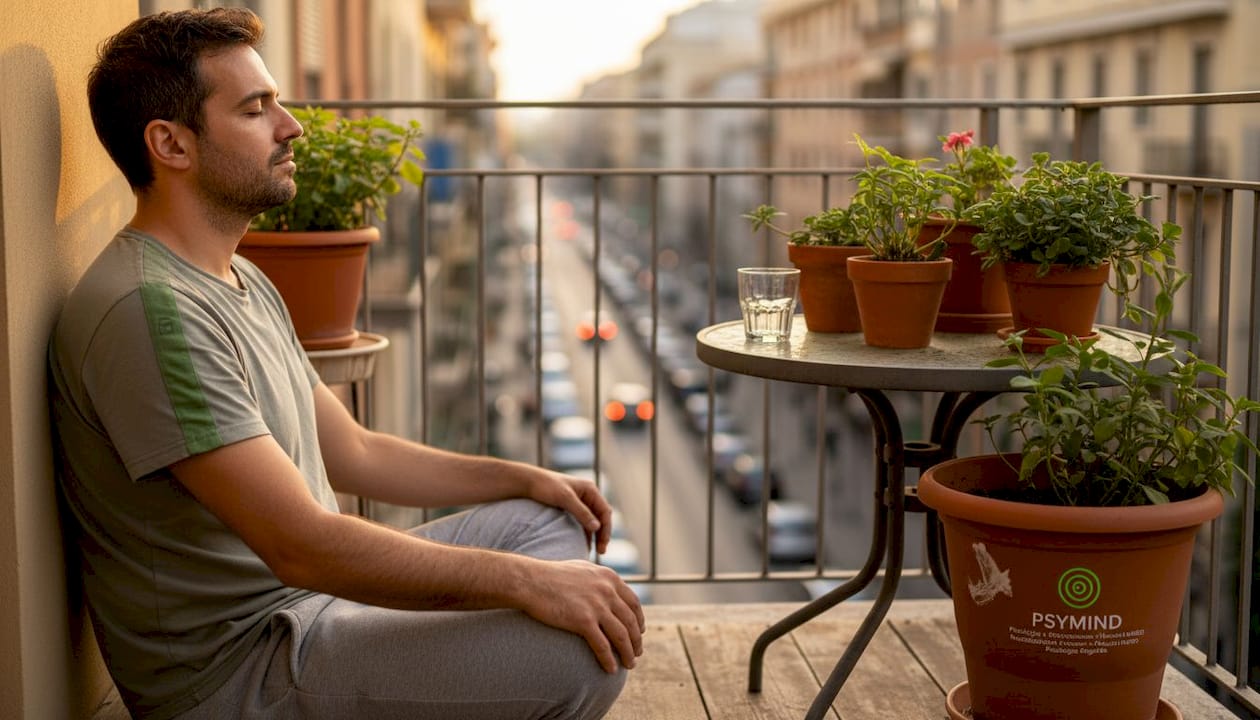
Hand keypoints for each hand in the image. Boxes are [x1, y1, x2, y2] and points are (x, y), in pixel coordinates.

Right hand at [519, 558, 644, 672]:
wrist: (530, 580)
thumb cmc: (551, 575)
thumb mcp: (583, 569)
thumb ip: (599, 579)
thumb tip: (608, 588)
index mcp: (609, 578)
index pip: (634, 603)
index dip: (639, 620)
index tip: (639, 632)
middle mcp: (607, 591)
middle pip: (631, 621)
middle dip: (636, 640)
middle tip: (637, 653)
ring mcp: (596, 606)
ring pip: (621, 636)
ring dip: (628, 653)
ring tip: (629, 665)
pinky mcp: (583, 621)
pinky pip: (603, 646)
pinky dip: (609, 660)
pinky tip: (611, 669)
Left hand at [527, 469, 613, 553]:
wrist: (528, 482)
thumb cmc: (546, 486)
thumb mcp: (565, 499)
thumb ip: (582, 512)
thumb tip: (597, 527)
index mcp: (590, 490)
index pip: (605, 511)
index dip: (606, 528)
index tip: (603, 544)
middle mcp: (588, 495)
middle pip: (601, 517)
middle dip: (602, 534)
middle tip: (601, 551)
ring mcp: (580, 502)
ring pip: (593, 521)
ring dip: (595, 535)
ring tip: (595, 552)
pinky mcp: (571, 508)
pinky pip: (583, 523)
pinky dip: (585, 533)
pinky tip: (584, 545)